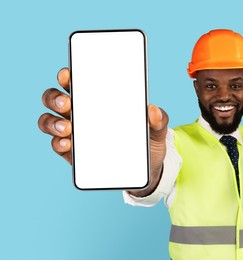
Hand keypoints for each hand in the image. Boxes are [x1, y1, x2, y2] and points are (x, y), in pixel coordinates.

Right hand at [38, 68, 168, 195]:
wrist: (147, 170)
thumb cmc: (147, 141)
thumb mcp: (156, 130)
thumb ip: (159, 120)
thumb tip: (153, 110)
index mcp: (98, 100)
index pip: (76, 82)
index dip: (67, 75)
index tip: (68, 74)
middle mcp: (81, 113)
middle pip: (56, 98)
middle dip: (55, 97)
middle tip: (68, 103)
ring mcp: (75, 133)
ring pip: (50, 121)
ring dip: (52, 122)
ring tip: (67, 128)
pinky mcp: (73, 154)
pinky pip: (58, 145)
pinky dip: (58, 143)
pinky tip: (67, 144)